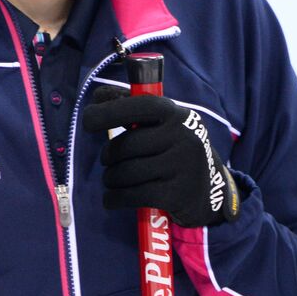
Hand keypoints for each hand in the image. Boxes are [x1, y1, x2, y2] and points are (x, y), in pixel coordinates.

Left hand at [81, 86, 240, 226]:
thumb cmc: (172, 150)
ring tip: (114, 179)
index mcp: (176, 114)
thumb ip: (130, 108)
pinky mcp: (176, 194)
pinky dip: (114, 198)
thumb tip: (97, 97)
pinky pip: (130, 195)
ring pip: (125, 173)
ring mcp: (183, 166)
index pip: (139, 106)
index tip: (88, 121)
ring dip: (110, 179)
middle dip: (108, 156)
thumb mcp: (161, 124)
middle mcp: (184, 137)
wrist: (208, 190)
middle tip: (109, 161)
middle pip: (125, 146)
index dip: (108, 112)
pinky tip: (112, 198)